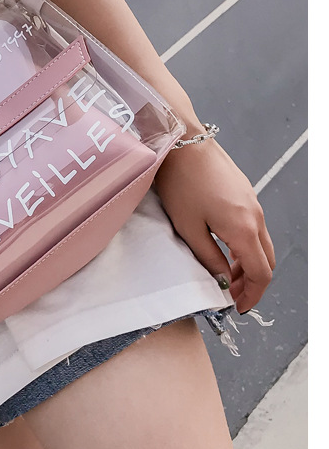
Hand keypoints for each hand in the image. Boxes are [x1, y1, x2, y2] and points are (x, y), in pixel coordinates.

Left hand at [154, 139, 274, 313]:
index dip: (251, 295)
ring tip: (223, 274)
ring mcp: (253, 203)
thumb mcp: (189, 228)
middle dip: (251, 283)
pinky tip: (223, 248)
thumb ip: (208, 258)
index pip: (260, 273)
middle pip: (266, 260)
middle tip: (230, 295)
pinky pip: (254, 227)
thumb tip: (220, 280)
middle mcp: (256, 216)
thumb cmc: (181, 182)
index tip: (236, 307)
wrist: (183, 141)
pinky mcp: (245, 193)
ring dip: (247, 264)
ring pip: (261, 244)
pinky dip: (244, 245)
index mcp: (244, 229)